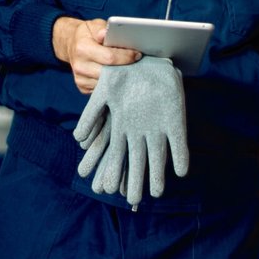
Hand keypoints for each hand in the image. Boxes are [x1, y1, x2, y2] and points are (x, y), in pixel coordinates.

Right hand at [52, 17, 139, 93]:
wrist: (72, 45)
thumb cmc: (87, 34)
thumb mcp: (93, 25)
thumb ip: (102, 29)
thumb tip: (105, 34)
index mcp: (82, 48)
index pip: (110, 57)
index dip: (126, 56)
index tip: (137, 54)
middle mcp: (80, 66)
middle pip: (110, 73)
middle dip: (126, 67)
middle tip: (136, 61)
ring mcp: (81, 79)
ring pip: (109, 83)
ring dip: (120, 76)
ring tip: (127, 67)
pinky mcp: (83, 88)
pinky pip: (104, 89)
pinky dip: (113, 82)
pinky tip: (116, 74)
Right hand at [73, 57, 188, 205]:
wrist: (146, 58)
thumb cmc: (123, 75)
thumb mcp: (104, 92)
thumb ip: (91, 115)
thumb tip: (77, 139)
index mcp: (123, 129)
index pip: (116, 156)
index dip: (112, 172)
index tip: (107, 189)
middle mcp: (140, 134)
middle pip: (135, 163)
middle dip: (134, 181)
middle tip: (131, 199)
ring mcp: (158, 130)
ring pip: (157, 159)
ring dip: (157, 176)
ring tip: (156, 193)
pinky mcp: (176, 124)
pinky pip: (179, 145)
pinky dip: (180, 158)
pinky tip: (180, 171)